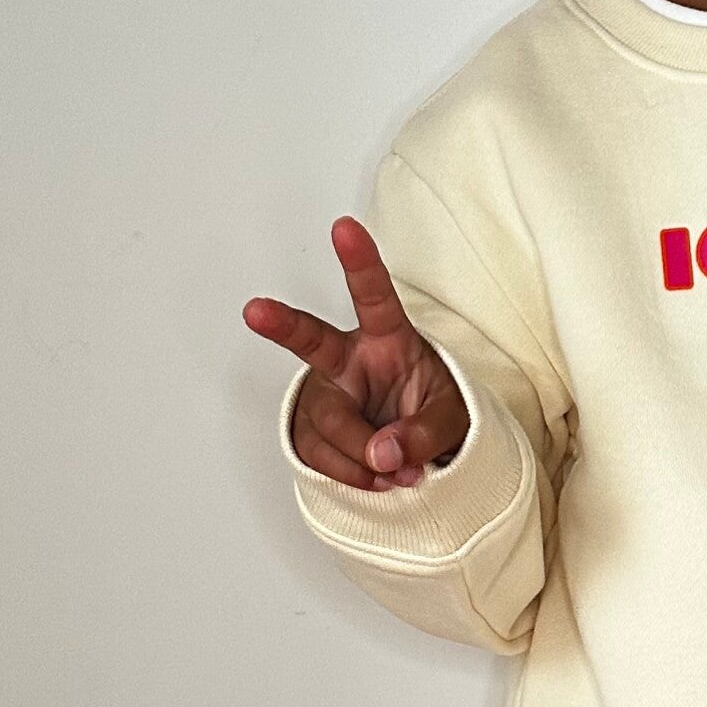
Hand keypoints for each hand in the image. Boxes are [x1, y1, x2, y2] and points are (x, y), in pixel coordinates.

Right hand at [244, 215, 470, 489]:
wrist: (415, 448)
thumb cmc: (432, 410)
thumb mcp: (451, 420)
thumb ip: (424, 434)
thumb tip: (383, 455)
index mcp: (388, 338)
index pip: (375, 296)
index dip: (360, 262)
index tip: (344, 227)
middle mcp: (348, 360)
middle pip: (312, 343)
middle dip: (282, 325)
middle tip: (255, 310)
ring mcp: (324, 395)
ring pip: (330, 427)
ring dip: (365, 460)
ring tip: (398, 473)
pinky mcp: (310, 432)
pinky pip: (323, 460)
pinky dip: (354, 479)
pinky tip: (375, 478)